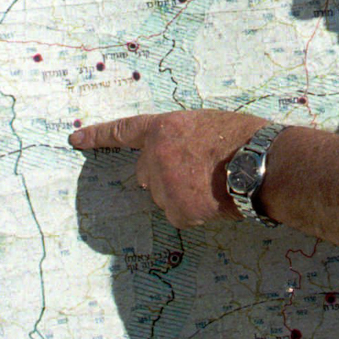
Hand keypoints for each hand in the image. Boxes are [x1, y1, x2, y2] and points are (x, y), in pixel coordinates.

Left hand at [69, 110, 267, 228]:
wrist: (263, 164)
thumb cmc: (245, 137)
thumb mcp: (208, 124)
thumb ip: (182, 138)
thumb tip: (180, 155)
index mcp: (164, 129)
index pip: (124, 131)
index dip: (98, 135)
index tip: (75, 139)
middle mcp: (156, 157)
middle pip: (147, 172)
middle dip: (166, 174)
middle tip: (199, 172)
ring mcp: (165, 187)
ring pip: (165, 195)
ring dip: (183, 194)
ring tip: (215, 184)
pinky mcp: (177, 211)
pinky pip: (180, 214)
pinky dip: (196, 211)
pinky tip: (217, 200)